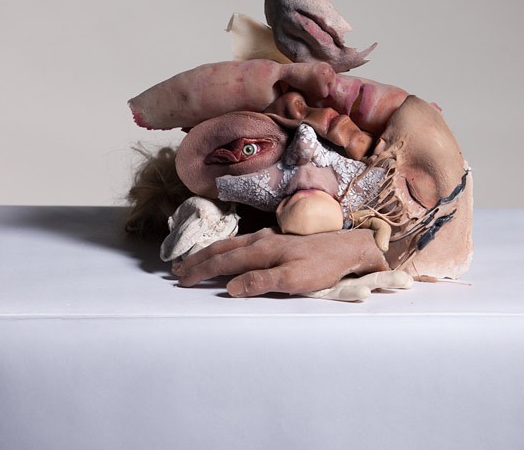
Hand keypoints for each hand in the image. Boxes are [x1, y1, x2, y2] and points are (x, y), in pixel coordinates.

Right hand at [173, 228, 388, 296]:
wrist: (346, 247)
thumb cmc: (322, 266)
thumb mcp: (294, 279)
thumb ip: (261, 282)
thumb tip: (231, 287)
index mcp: (262, 249)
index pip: (224, 261)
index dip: (201, 270)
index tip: (182, 280)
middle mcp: (261, 239)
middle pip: (222, 249)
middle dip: (198, 260)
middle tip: (177, 270)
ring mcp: (268, 237)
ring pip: (231, 244)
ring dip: (210, 253)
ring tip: (194, 260)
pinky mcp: (277, 238)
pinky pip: (242, 242)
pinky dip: (225, 248)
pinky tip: (226, 251)